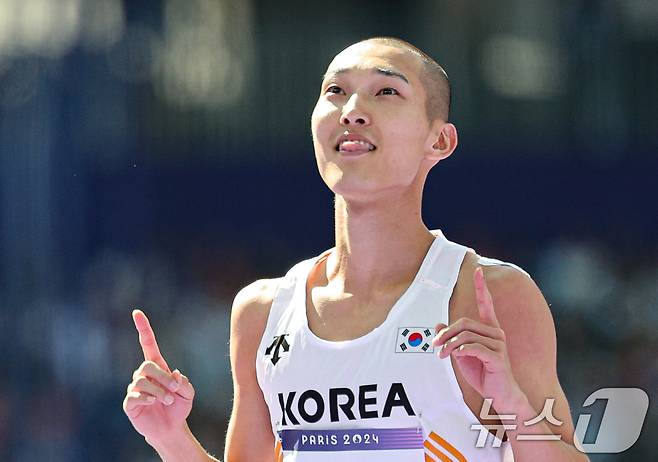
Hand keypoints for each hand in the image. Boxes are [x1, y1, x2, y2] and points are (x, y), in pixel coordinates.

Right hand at [123, 309, 194, 443]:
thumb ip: (184, 382)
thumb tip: (173, 373)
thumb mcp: (188, 393)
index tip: (137, 312)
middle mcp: (143, 375)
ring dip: (159, 391)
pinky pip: (134, 396)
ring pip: (141, 381)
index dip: (143, 328)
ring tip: (168, 400)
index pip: (148, 344)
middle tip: (174, 388)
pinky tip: (153, 404)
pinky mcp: (130, 403)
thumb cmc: (178, 407)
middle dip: (162, 376)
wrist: (171, 429)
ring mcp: (135, 388)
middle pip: (146, 365)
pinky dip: (147, 399)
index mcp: (157, 367)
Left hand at [433, 267, 524, 411]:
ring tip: (442, 355)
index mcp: (490, 329)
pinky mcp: (497, 357)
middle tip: (435, 345)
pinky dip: (460, 351)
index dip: (481, 287)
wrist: (499, 395)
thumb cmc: (482, 373)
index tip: (478, 270)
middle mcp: (496, 333)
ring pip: (466, 335)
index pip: (485, 303)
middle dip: (446, 333)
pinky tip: (456, 356)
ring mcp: (498, 344)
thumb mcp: (462, 354)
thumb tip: (438, 325)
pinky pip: (473, 348)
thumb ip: (452, 339)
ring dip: (449, 345)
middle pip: (464, 323)